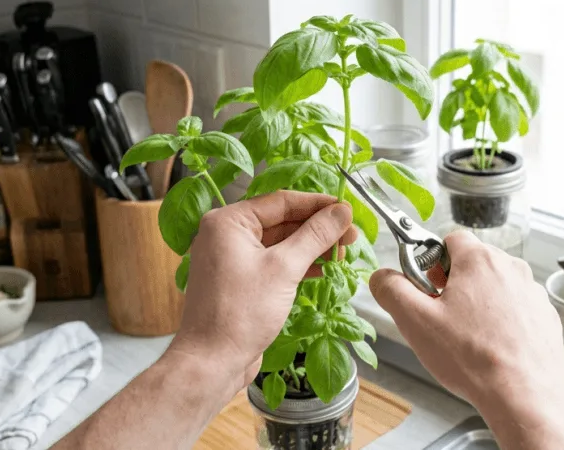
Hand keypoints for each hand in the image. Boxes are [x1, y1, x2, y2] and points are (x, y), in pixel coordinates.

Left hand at [167, 191, 356, 395]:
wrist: (212, 362)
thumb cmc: (240, 313)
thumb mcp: (285, 268)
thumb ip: (315, 236)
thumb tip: (341, 212)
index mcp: (228, 222)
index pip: (281, 201)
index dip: (318, 204)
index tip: (347, 209)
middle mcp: (226, 235)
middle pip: (281, 220)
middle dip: (317, 228)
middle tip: (351, 235)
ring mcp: (231, 259)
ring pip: (279, 243)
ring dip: (311, 247)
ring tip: (342, 253)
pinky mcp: (239, 281)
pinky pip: (273, 262)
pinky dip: (298, 264)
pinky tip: (323, 269)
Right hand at [370, 231, 563, 448]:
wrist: (524, 396)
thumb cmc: (473, 359)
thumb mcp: (415, 321)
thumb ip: (391, 290)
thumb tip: (381, 277)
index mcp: (479, 260)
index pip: (450, 239)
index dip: (431, 261)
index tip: (426, 286)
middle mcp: (510, 268)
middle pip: (473, 262)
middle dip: (453, 283)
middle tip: (442, 315)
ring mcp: (531, 291)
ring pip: (495, 286)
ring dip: (478, 302)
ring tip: (467, 337)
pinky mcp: (544, 315)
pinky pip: (515, 307)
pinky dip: (502, 321)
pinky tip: (491, 347)